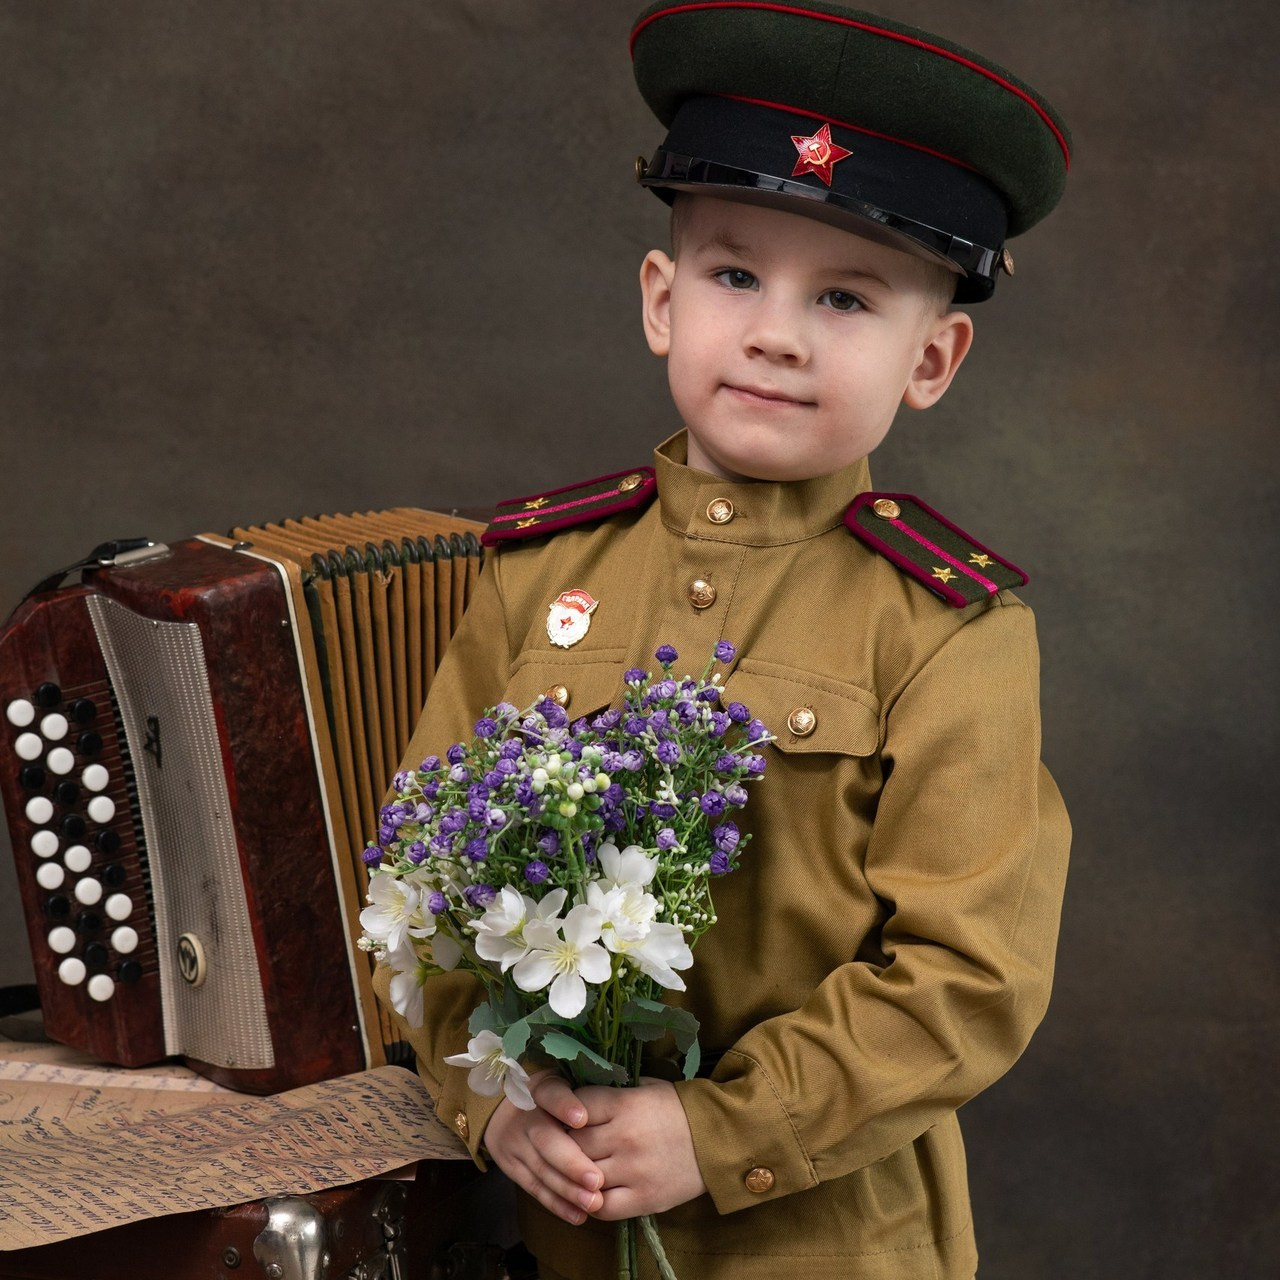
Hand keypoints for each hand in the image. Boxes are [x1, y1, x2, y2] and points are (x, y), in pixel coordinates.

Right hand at [484, 1070, 604, 1225]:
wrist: (504, 1109)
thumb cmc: (555, 1098)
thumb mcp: (566, 1084)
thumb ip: (588, 1095)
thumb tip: (626, 1101)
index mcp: (541, 1088)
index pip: (550, 1093)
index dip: (564, 1105)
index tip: (583, 1118)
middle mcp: (525, 1114)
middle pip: (546, 1140)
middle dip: (572, 1162)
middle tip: (597, 1180)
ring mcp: (514, 1141)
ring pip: (541, 1169)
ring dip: (568, 1190)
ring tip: (594, 1202)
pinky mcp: (510, 1165)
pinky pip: (534, 1188)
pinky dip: (557, 1204)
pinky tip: (578, 1214)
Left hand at [573, 1078, 706, 1218]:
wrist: (718, 1139)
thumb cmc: (678, 1108)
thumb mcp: (645, 1087)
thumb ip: (612, 1092)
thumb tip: (575, 1097)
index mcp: (624, 1103)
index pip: (574, 1107)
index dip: (564, 1112)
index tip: (564, 1117)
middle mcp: (624, 1136)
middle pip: (572, 1144)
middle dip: (566, 1144)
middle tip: (567, 1145)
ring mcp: (633, 1170)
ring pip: (582, 1177)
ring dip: (576, 1175)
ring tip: (578, 1170)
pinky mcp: (643, 1199)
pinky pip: (601, 1207)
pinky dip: (592, 1202)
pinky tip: (593, 1193)